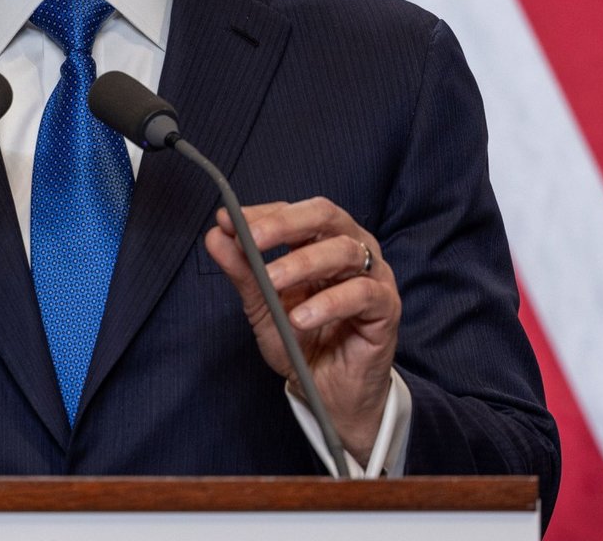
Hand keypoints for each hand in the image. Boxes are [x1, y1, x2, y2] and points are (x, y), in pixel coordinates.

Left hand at [204, 197, 398, 463]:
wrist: (327, 392)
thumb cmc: (301, 340)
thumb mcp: (263, 306)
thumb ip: (243, 271)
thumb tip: (216, 235)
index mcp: (322, 239)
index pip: (294, 211)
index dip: (262, 214)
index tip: (228, 220)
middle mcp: (351, 248)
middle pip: (325, 216)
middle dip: (285, 224)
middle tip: (252, 240)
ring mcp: (374, 275)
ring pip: (344, 251)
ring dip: (303, 263)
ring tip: (272, 282)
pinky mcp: (387, 308)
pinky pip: (362, 294)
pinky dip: (329, 303)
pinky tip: (301, 318)